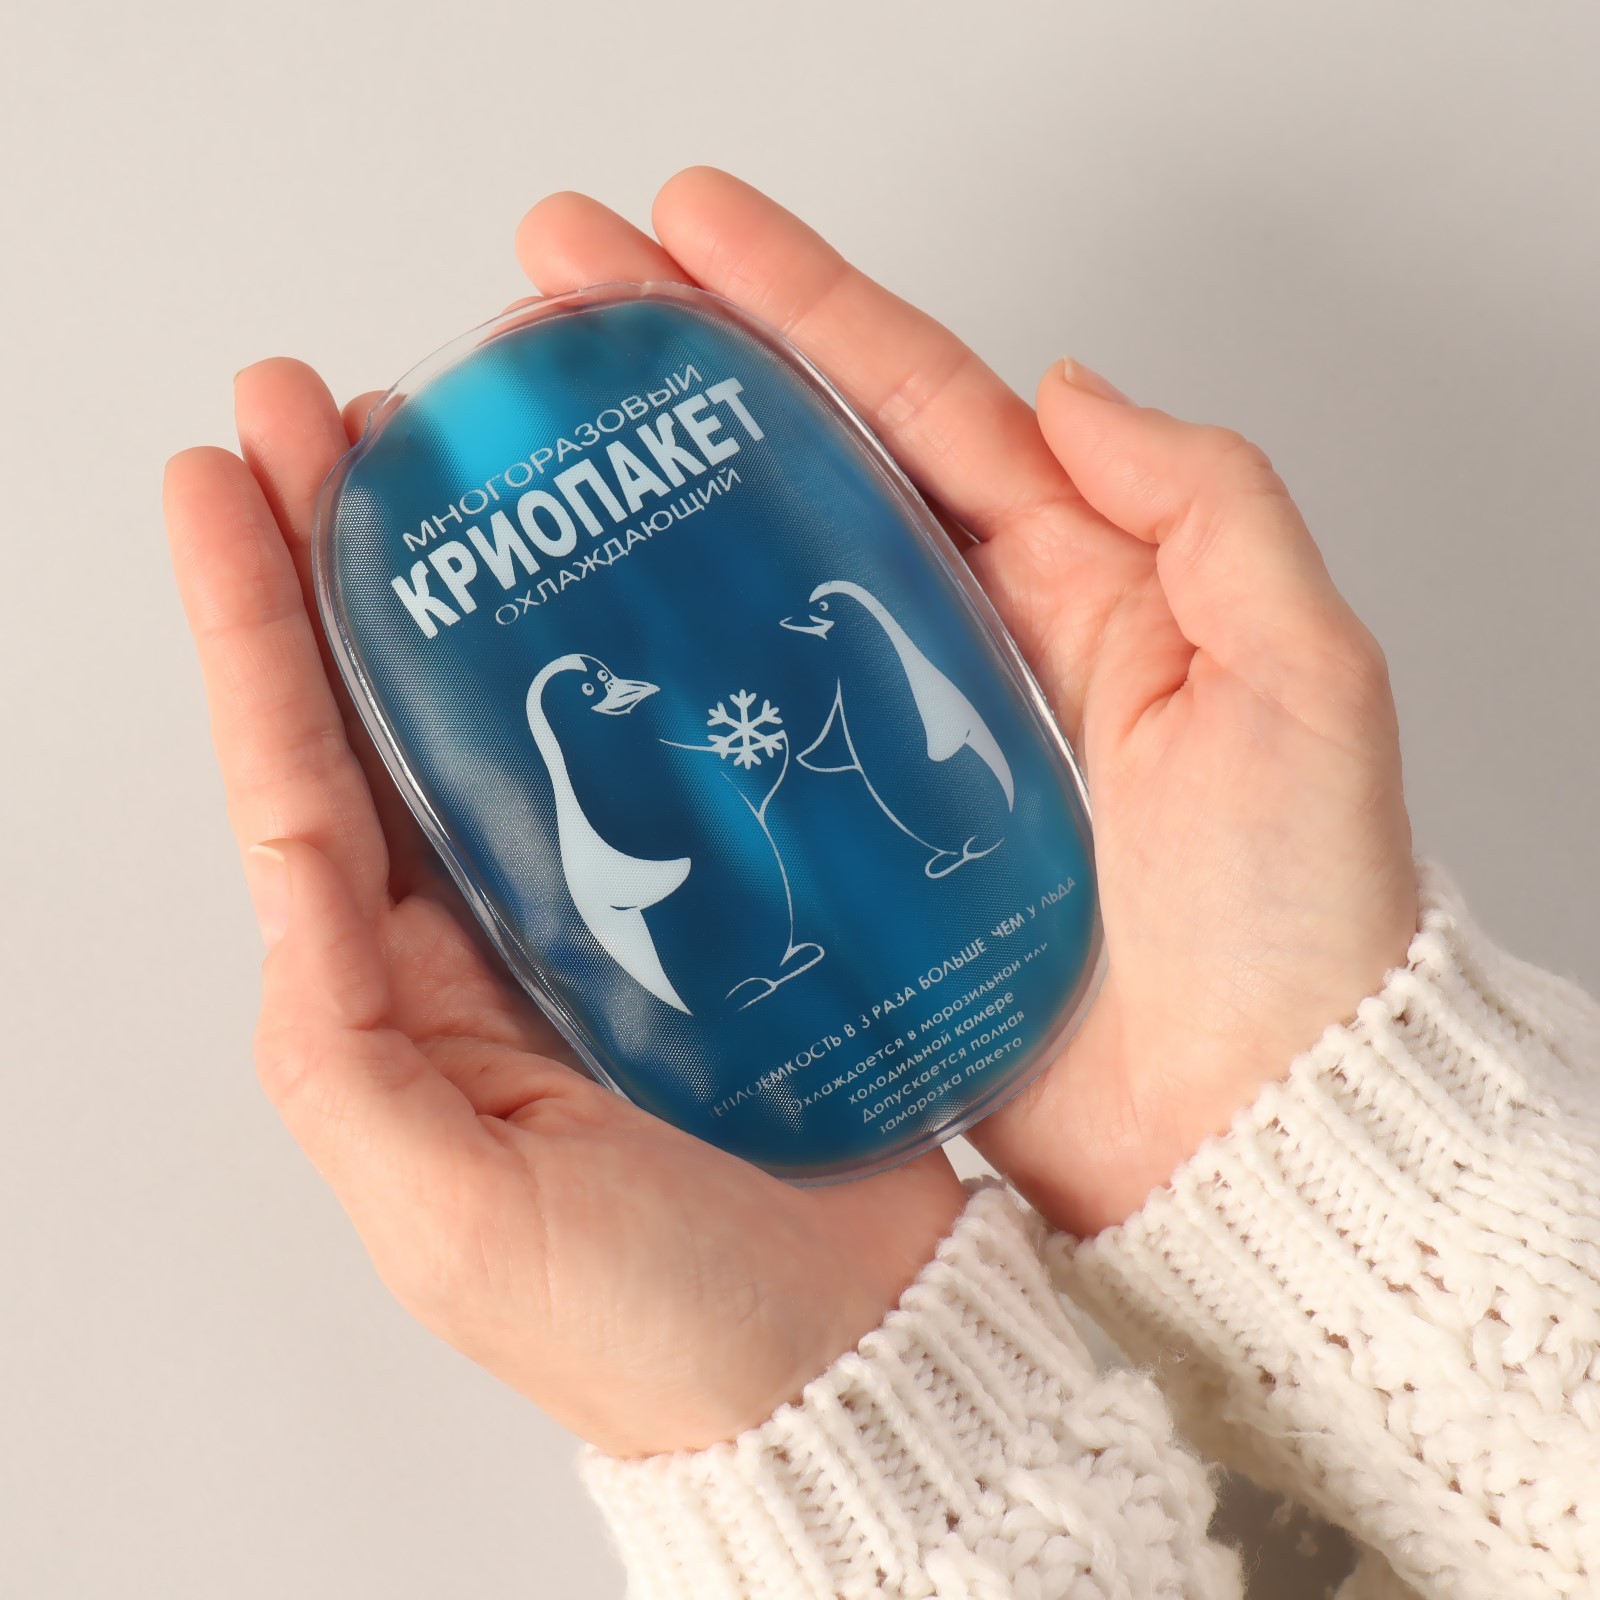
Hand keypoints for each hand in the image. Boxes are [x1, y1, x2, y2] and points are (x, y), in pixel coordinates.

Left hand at [164, 361, 965, 1456]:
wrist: (848, 1350)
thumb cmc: (653, 1318)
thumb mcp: (452, 1212)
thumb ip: (352, 1054)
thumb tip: (294, 892)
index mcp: (399, 999)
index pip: (299, 779)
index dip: (254, 622)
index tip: (225, 478)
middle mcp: (485, 939)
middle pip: (390, 713)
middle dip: (340, 561)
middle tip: (325, 413)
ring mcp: (604, 912)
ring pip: (515, 713)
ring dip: (476, 584)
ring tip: (460, 455)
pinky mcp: (718, 906)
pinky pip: (659, 756)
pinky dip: (635, 662)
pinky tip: (638, 575)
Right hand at [513, 169, 1415, 1234]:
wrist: (1235, 1120)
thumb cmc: (1286, 916)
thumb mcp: (1300, 681)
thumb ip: (1207, 510)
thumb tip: (1071, 388)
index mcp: (1071, 579)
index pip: (916, 403)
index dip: (798, 304)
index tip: (680, 229)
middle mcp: (969, 643)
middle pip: (808, 470)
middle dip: (685, 368)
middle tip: (553, 293)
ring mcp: (894, 744)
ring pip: (756, 591)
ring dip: (646, 506)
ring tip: (527, 439)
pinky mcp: (849, 848)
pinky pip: (739, 737)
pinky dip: (660, 680)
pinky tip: (567, 644)